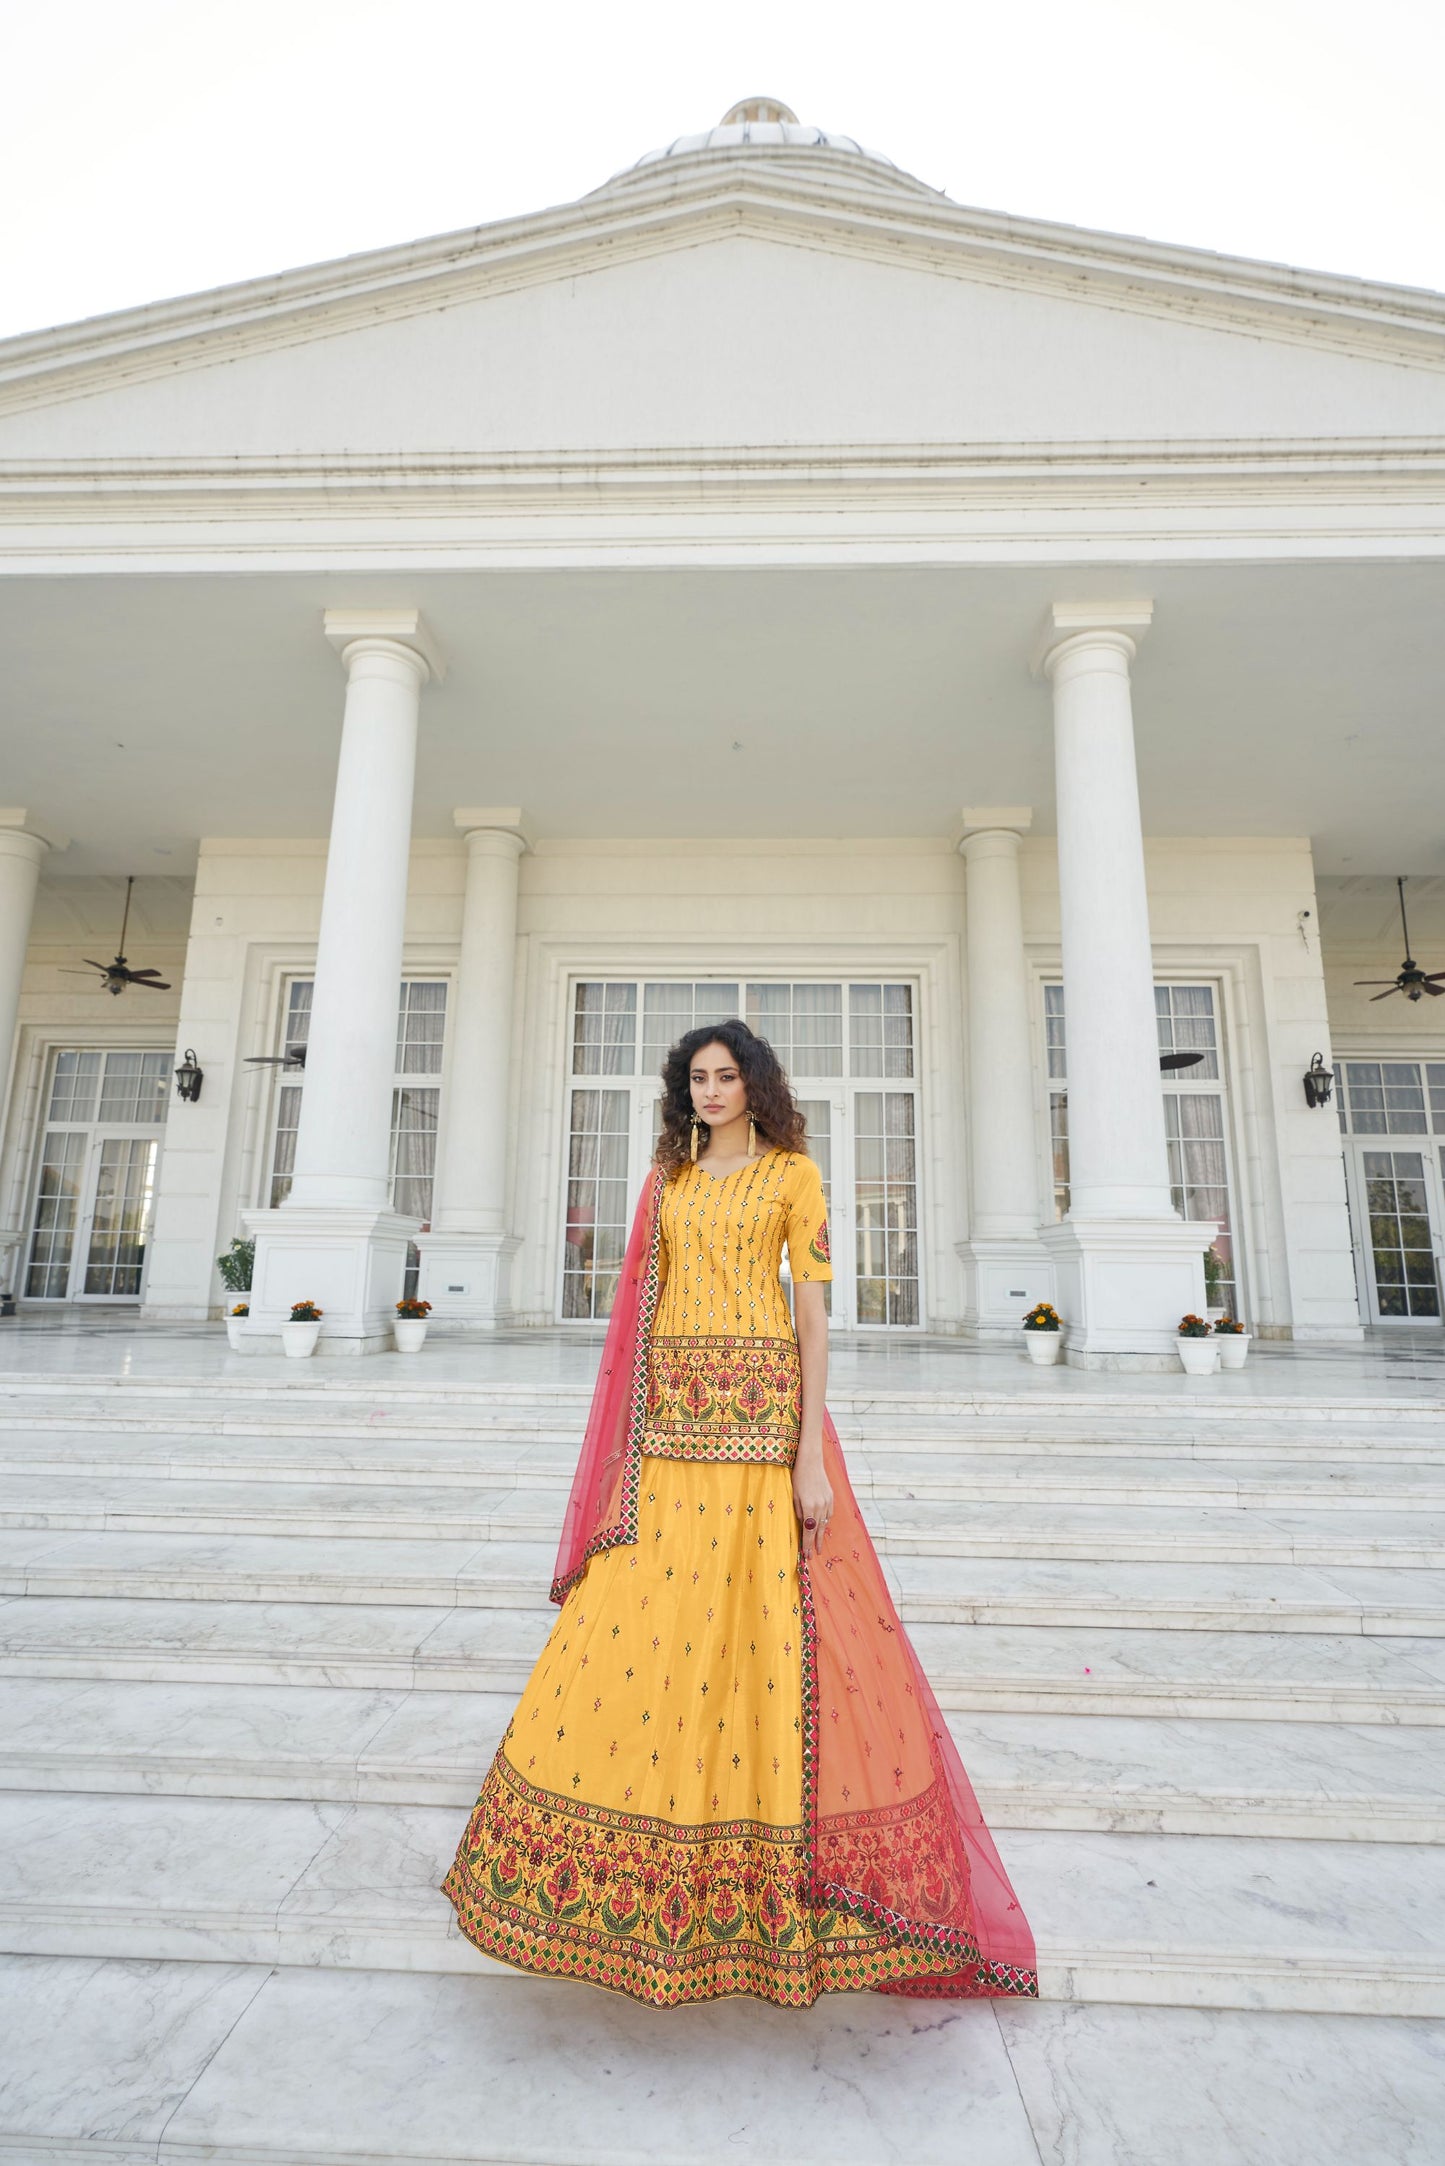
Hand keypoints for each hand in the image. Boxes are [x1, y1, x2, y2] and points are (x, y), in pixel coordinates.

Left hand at [792, 1446, 833, 1560]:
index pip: (808, 1531)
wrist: (811, 1461)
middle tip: (812, 1555)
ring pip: (825, 1523)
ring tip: (818, 1545)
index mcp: (809, 1507)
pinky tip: (822, 1526)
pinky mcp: (831, 1497)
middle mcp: (820, 1506)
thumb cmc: (798, 1477)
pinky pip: (829, 1514)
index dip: (807, 1544)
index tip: (806, 1555)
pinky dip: (825, 1522)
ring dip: (821, 1535)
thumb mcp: (794, 1495)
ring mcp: (827, 1502)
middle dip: (815, 1544)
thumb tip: (803, 1524)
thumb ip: (798, 1511)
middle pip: (818, 1530)